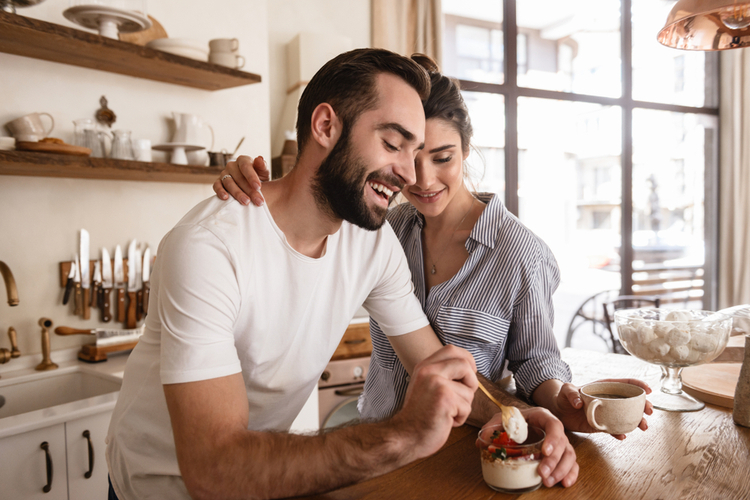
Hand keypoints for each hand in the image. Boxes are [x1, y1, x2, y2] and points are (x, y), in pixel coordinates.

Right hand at [213, 155, 269, 206]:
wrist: (251, 186)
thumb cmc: (258, 177)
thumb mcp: (263, 172)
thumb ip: (262, 166)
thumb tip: (260, 159)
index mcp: (243, 160)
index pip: (245, 166)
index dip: (251, 177)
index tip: (258, 187)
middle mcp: (232, 166)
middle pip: (239, 178)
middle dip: (249, 191)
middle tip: (258, 201)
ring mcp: (224, 174)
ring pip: (228, 183)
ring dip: (237, 193)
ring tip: (246, 202)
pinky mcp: (218, 182)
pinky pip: (216, 186)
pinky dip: (220, 191)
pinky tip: (226, 198)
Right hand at [393, 345, 477, 460]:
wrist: (405, 436)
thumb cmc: (420, 415)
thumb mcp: (426, 386)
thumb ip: (442, 374)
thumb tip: (469, 369)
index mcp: (424, 366)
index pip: (452, 350)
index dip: (466, 360)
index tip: (467, 375)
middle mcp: (429, 370)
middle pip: (465, 364)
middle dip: (471, 382)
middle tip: (462, 397)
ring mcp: (436, 383)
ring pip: (469, 391)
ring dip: (464, 406)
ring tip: (447, 413)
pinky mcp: (445, 399)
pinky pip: (467, 407)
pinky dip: (460, 418)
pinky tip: (446, 421)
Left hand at [476, 408, 578, 487]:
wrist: (517, 420)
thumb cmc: (512, 419)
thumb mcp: (501, 419)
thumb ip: (492, 428)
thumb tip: (480, 442)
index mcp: (542, 416)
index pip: (554, 425)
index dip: (552, 439)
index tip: (544, 451)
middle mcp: (554, 429)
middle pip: (563, 443)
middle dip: (553, 460)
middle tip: (542, 473)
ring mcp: (559, 442)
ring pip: (569, 455)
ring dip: (561, 470)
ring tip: (547, 481)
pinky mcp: (560, 454)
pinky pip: (571, 463)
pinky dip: (570, 473)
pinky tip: (565, 483)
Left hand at [554, 378, 653, 439]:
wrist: (558, 411)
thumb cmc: (563, 396)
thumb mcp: (566, 390)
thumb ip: (571, 393)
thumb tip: (579, 404)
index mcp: (603, 387)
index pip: (624, 383)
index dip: (638, 384)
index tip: (648, 390)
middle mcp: (608, 400)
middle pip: (631, 400)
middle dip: (644, 405)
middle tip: (649, 411)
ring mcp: (607, 413)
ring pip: (627, 416)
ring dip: (637, 421)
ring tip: (643, 427)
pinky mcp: (602, 424)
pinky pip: (614, 429)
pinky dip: (619, 433)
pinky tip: (622, 436)